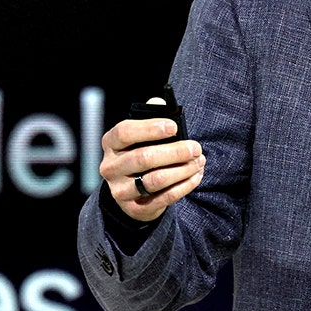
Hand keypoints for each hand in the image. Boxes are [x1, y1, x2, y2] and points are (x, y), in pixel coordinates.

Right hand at [98, 97, 206, 221]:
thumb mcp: (142, 134)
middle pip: (143, 157)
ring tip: (199, 161)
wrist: (133, 191)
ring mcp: (120, 190)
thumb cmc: (142, 152)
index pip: (125, 132)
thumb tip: (161, 102)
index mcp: (111, 143)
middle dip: (175, 152)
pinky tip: (196, 175)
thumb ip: (151, 116)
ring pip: (156, 179)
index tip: (174, 127)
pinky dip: (185, 185)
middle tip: (196, 147)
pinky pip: (165, 197)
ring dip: (183, 170)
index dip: (150, 128)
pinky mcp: (135, 207)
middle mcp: (111, 167)